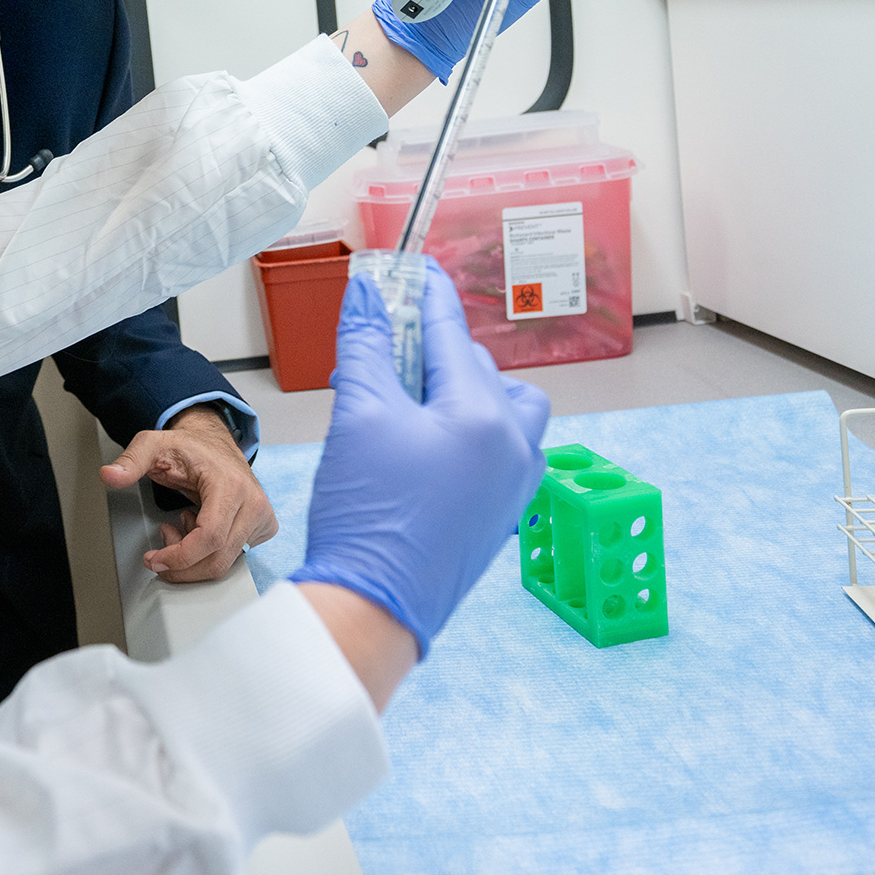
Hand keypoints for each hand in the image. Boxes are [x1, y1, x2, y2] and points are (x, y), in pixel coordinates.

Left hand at [100, 406, 276, 581]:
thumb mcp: (153, 446)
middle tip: (158, 556)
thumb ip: (131, 461)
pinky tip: (197, 530)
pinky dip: (208, 554)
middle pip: (218, 560)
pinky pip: (234, 557)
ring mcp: (262, 517)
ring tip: (178, 528)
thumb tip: (110, 475)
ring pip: (225, 563)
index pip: (209, 538)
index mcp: (231, 485)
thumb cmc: (191, 448)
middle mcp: (253, 503)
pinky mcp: (263, 527)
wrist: (214, 443)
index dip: (179, 557)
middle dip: (181, 566)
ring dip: (193, 558)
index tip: (155, 559)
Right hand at [290, 258, 549, 656]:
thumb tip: (366, 295)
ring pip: (509, 410)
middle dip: (437, 351)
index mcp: (483, 416)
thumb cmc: (369, 517)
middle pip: (481, 370)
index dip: (429, 297)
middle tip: (389, 347)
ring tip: (418, 397)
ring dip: (470, 391)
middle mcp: (513, 447)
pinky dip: (478, 431)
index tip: (416, 269)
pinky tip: (434, 441)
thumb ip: (366, 346)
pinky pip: (507, 451)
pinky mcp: (504, 514)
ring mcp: (515, 484)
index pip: (454, 335)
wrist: (373, 605)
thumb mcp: (359, 415)